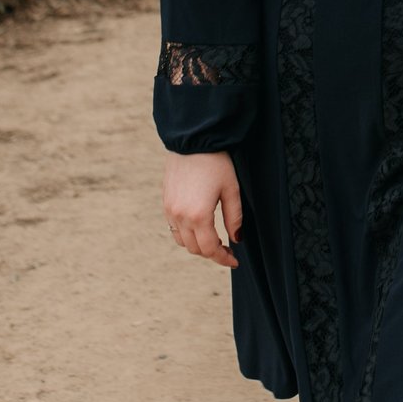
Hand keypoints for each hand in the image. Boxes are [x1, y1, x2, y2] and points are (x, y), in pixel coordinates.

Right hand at [163, 150, 243, 265]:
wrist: (193, 140)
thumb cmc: (216, 163)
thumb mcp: (231, 190)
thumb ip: (234, 218)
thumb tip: (237, 239)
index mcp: (198, 216)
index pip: (210, 249)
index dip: (223, 258)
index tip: (234, 260)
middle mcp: (180, 217)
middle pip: (195, 249)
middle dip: (212, 253)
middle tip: (227, 249)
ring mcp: (169, 211)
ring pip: (182, 241)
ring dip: (197, 245)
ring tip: (214, 239)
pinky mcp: (165, 203)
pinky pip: (174, 229)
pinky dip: (186, 234)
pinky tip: (199, 227)